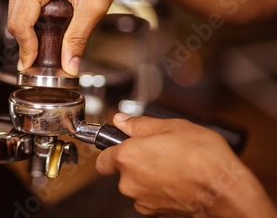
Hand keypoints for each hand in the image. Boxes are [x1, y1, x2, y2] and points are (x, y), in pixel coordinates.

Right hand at [8, 0, 132, 74]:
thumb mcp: (94, 7)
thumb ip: (78, 38)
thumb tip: (69, 65)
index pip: (20, 22)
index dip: (26, 48)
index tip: (32, 65)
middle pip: (15, 20)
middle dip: (30, 40)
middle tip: (49, 56)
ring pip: (15, 13)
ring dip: (30, 28)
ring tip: (54, 32)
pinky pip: (19, 3)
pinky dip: (31, 17)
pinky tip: (50, 18)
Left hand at [96, 113, 276, 217]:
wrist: (226, 191)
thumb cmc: (203, 158)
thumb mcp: (172, 127)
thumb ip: (140, 124)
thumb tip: (122, 120)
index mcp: (127, 157)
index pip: (102, 158)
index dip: (112, 151)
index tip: (121, 146)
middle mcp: (129, 183)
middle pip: (122, 172)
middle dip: (135, 163)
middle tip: (158, 151)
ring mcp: (143, 201)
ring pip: (137, 186)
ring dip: (148, 177)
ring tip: (173, 166)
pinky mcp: (157, 214)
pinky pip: (151, 198)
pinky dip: (160, 191)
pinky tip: (178, 181)